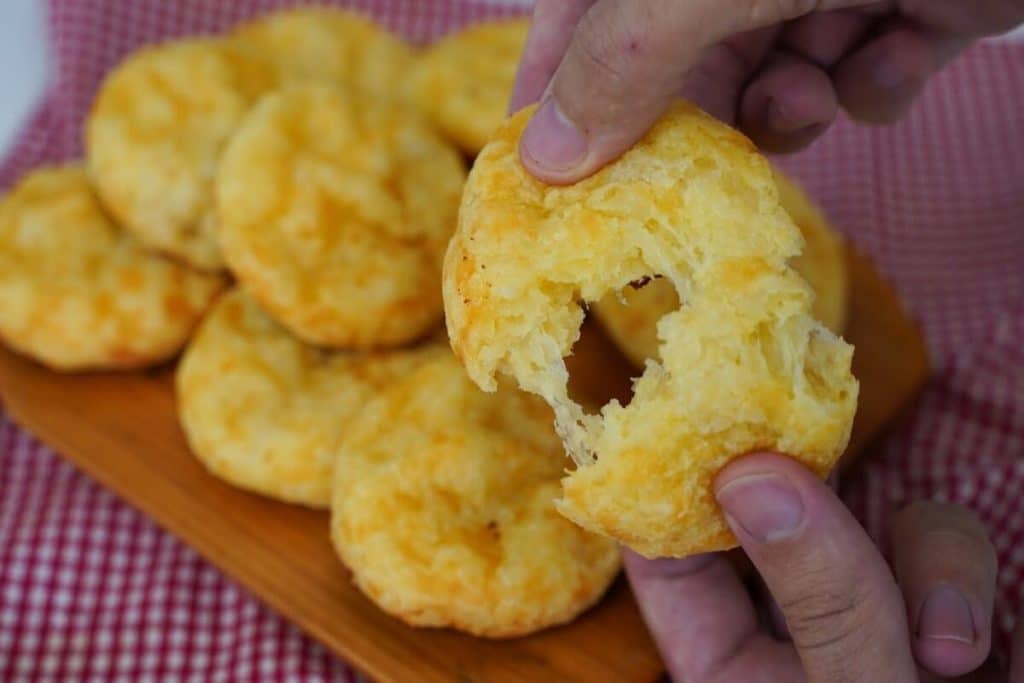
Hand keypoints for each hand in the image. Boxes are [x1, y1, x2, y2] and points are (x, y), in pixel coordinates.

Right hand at [510, 0, 1023, 182]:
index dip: (551, 90)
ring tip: (810, 93)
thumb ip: (621, 58)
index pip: (576, 14)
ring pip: (766, 82)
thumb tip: (543, 157)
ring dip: (787, 107)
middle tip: (684, 177)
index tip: (536, 174)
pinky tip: (894, 50)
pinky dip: (870, 84)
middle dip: (692, 118)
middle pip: (675, 63)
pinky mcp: (905, 6)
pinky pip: (856, 78)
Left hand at [625, 452, 1016, 681]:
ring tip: (943, 648)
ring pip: (873, 519)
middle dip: (795, 483)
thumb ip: (820, 599)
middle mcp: (793, 633)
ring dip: (914, 559)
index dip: (665, 496)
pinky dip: (961, 577)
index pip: (671, 566)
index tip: (670, 426)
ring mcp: (875, 612)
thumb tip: (751, 476)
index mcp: (730, 673)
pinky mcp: (946, 606)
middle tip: (793, 445)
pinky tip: (975, 651)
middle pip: (773, 518)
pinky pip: (942, 544)